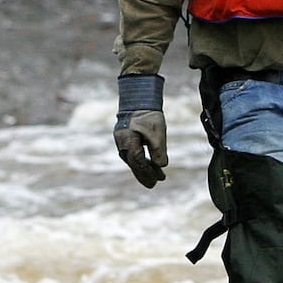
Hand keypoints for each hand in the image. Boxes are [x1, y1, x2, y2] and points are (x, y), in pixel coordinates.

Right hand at [115, 73, 167, 187]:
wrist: (138, 98)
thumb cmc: (149, 114)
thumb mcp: (158, 131)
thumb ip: (159, 150)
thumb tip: (161, 166)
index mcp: (128, 141)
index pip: (138, 162)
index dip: (148, 173)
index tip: (157, 181)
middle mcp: (122, 143)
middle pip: (133, 163)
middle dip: (144, 174)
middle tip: (154, 184)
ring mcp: (121, 141)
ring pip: (132, 159)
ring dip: (143, 168)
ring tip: (155, 176)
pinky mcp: (124, 138)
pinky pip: (132, 153)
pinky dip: (140, 159)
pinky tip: (149, 163)